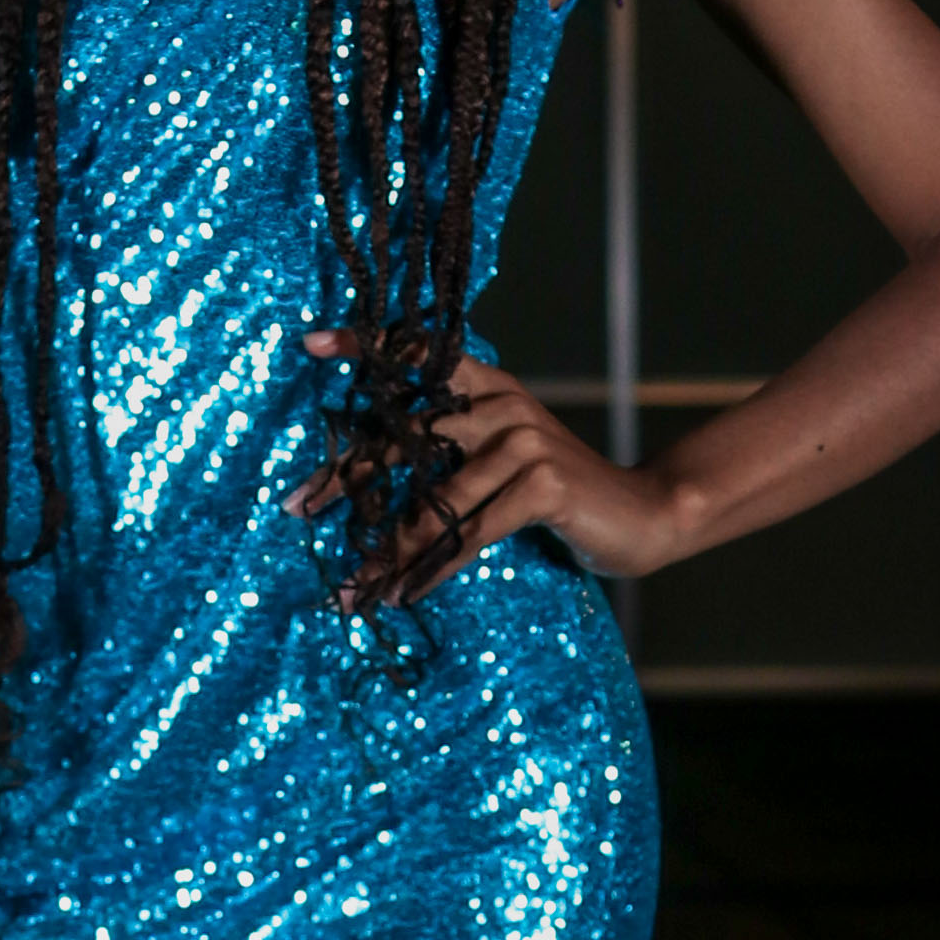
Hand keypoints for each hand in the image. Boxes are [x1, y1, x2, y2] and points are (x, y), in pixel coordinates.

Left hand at [287, 326, 684, 609]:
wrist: (642, 516)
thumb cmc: (560, 495)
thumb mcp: (503, 460)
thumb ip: (455, 454)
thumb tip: (376, 482)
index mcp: (489, 388)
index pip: (423, 357)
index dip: (368, 347)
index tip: (312, 345)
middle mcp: (501, 404)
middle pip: (405, 437)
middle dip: (347, 478)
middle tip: (297, 507)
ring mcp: (522, 441)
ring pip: (434, 501)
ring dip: (388, 551)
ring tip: (354, 585)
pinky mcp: (540, 484)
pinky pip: (471, 532)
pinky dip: (435, 570)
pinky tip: (407, 594)